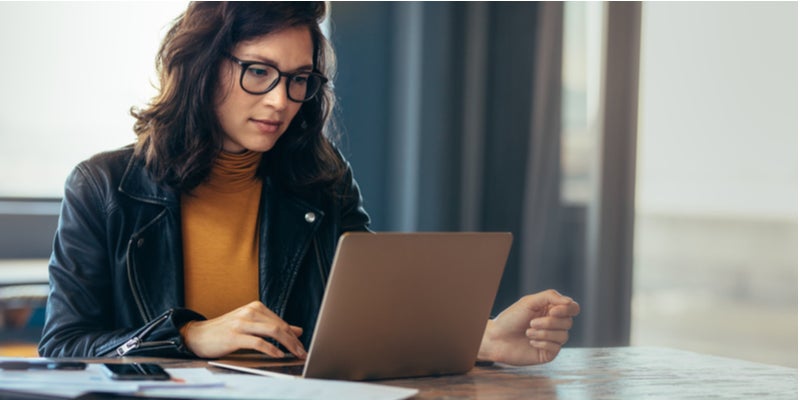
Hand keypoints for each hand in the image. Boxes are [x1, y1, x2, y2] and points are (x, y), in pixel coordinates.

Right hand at [180, 301, 306, 358]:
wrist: (197, 335)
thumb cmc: (225, 331)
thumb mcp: (251, 325)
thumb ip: (272, 326)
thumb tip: (297, 330)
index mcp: (255, 307)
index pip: (281, 322)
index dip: (294, 335)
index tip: (302, 346)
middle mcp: (250, 312)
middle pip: (279, 326)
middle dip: (294, 341)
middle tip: (303, 352)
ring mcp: (242, 323)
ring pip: (272, 332)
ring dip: (287, 344)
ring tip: (295, 354)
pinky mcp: (234, 336)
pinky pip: (258, 342)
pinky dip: (271, 349)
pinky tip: (278, 355)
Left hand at [478, 289, 579, 365]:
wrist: (497, 338)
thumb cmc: (511, 318)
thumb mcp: (529, 302)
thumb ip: (550, 297)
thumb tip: (570, 302)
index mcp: (552, 310)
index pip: (573, 308)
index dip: (567, 309)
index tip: (552, 311)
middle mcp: (555, 325)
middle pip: (568, 322)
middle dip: (549, 322)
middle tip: (531, 322)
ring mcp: (553, 339)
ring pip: (564, 335)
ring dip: (544, 333)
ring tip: (527, 332)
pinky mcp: (548, 353)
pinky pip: (556, 347)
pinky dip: (542, 342)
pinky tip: (530, 341)